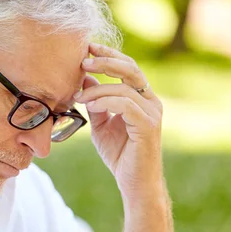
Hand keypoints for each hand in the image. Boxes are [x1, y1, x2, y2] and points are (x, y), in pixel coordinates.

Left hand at [74, 43, 164, 206]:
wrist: (133, 183)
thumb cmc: (119, 154)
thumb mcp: (101, 124)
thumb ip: (95, 101)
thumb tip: (84, 78)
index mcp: (141, 97)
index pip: (127, 66)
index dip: (107, 55)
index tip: (86, 48)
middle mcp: (150, 100)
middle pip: (130, 68)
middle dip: (105, 61)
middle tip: (82, 60)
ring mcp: (152, 112)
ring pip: (124, 87)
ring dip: (97, 89)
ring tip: (78, 97)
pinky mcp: (148, 125)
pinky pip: (126, 104)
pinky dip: (105, 102)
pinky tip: (90, 107)